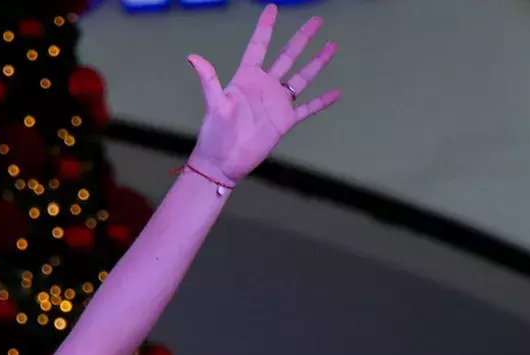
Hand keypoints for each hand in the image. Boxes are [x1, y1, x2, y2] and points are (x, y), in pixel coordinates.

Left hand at [186, 4, 339, 184]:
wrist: (222, 163)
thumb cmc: (214, 134)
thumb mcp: (213, 104)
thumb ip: (208, 79)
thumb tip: (192, 57)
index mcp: (246, 78)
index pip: (258, 46)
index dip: (265, 28)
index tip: (272, 8)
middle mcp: (264, 87)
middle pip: (287, 56)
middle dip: (302, 38)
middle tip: (317, 20)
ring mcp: (276, 103)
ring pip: (302, 78)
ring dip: (317, 62)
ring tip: (332, 45)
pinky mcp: (284, 121)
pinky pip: (307, 108)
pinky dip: (322, 101)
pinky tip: (337, 92)